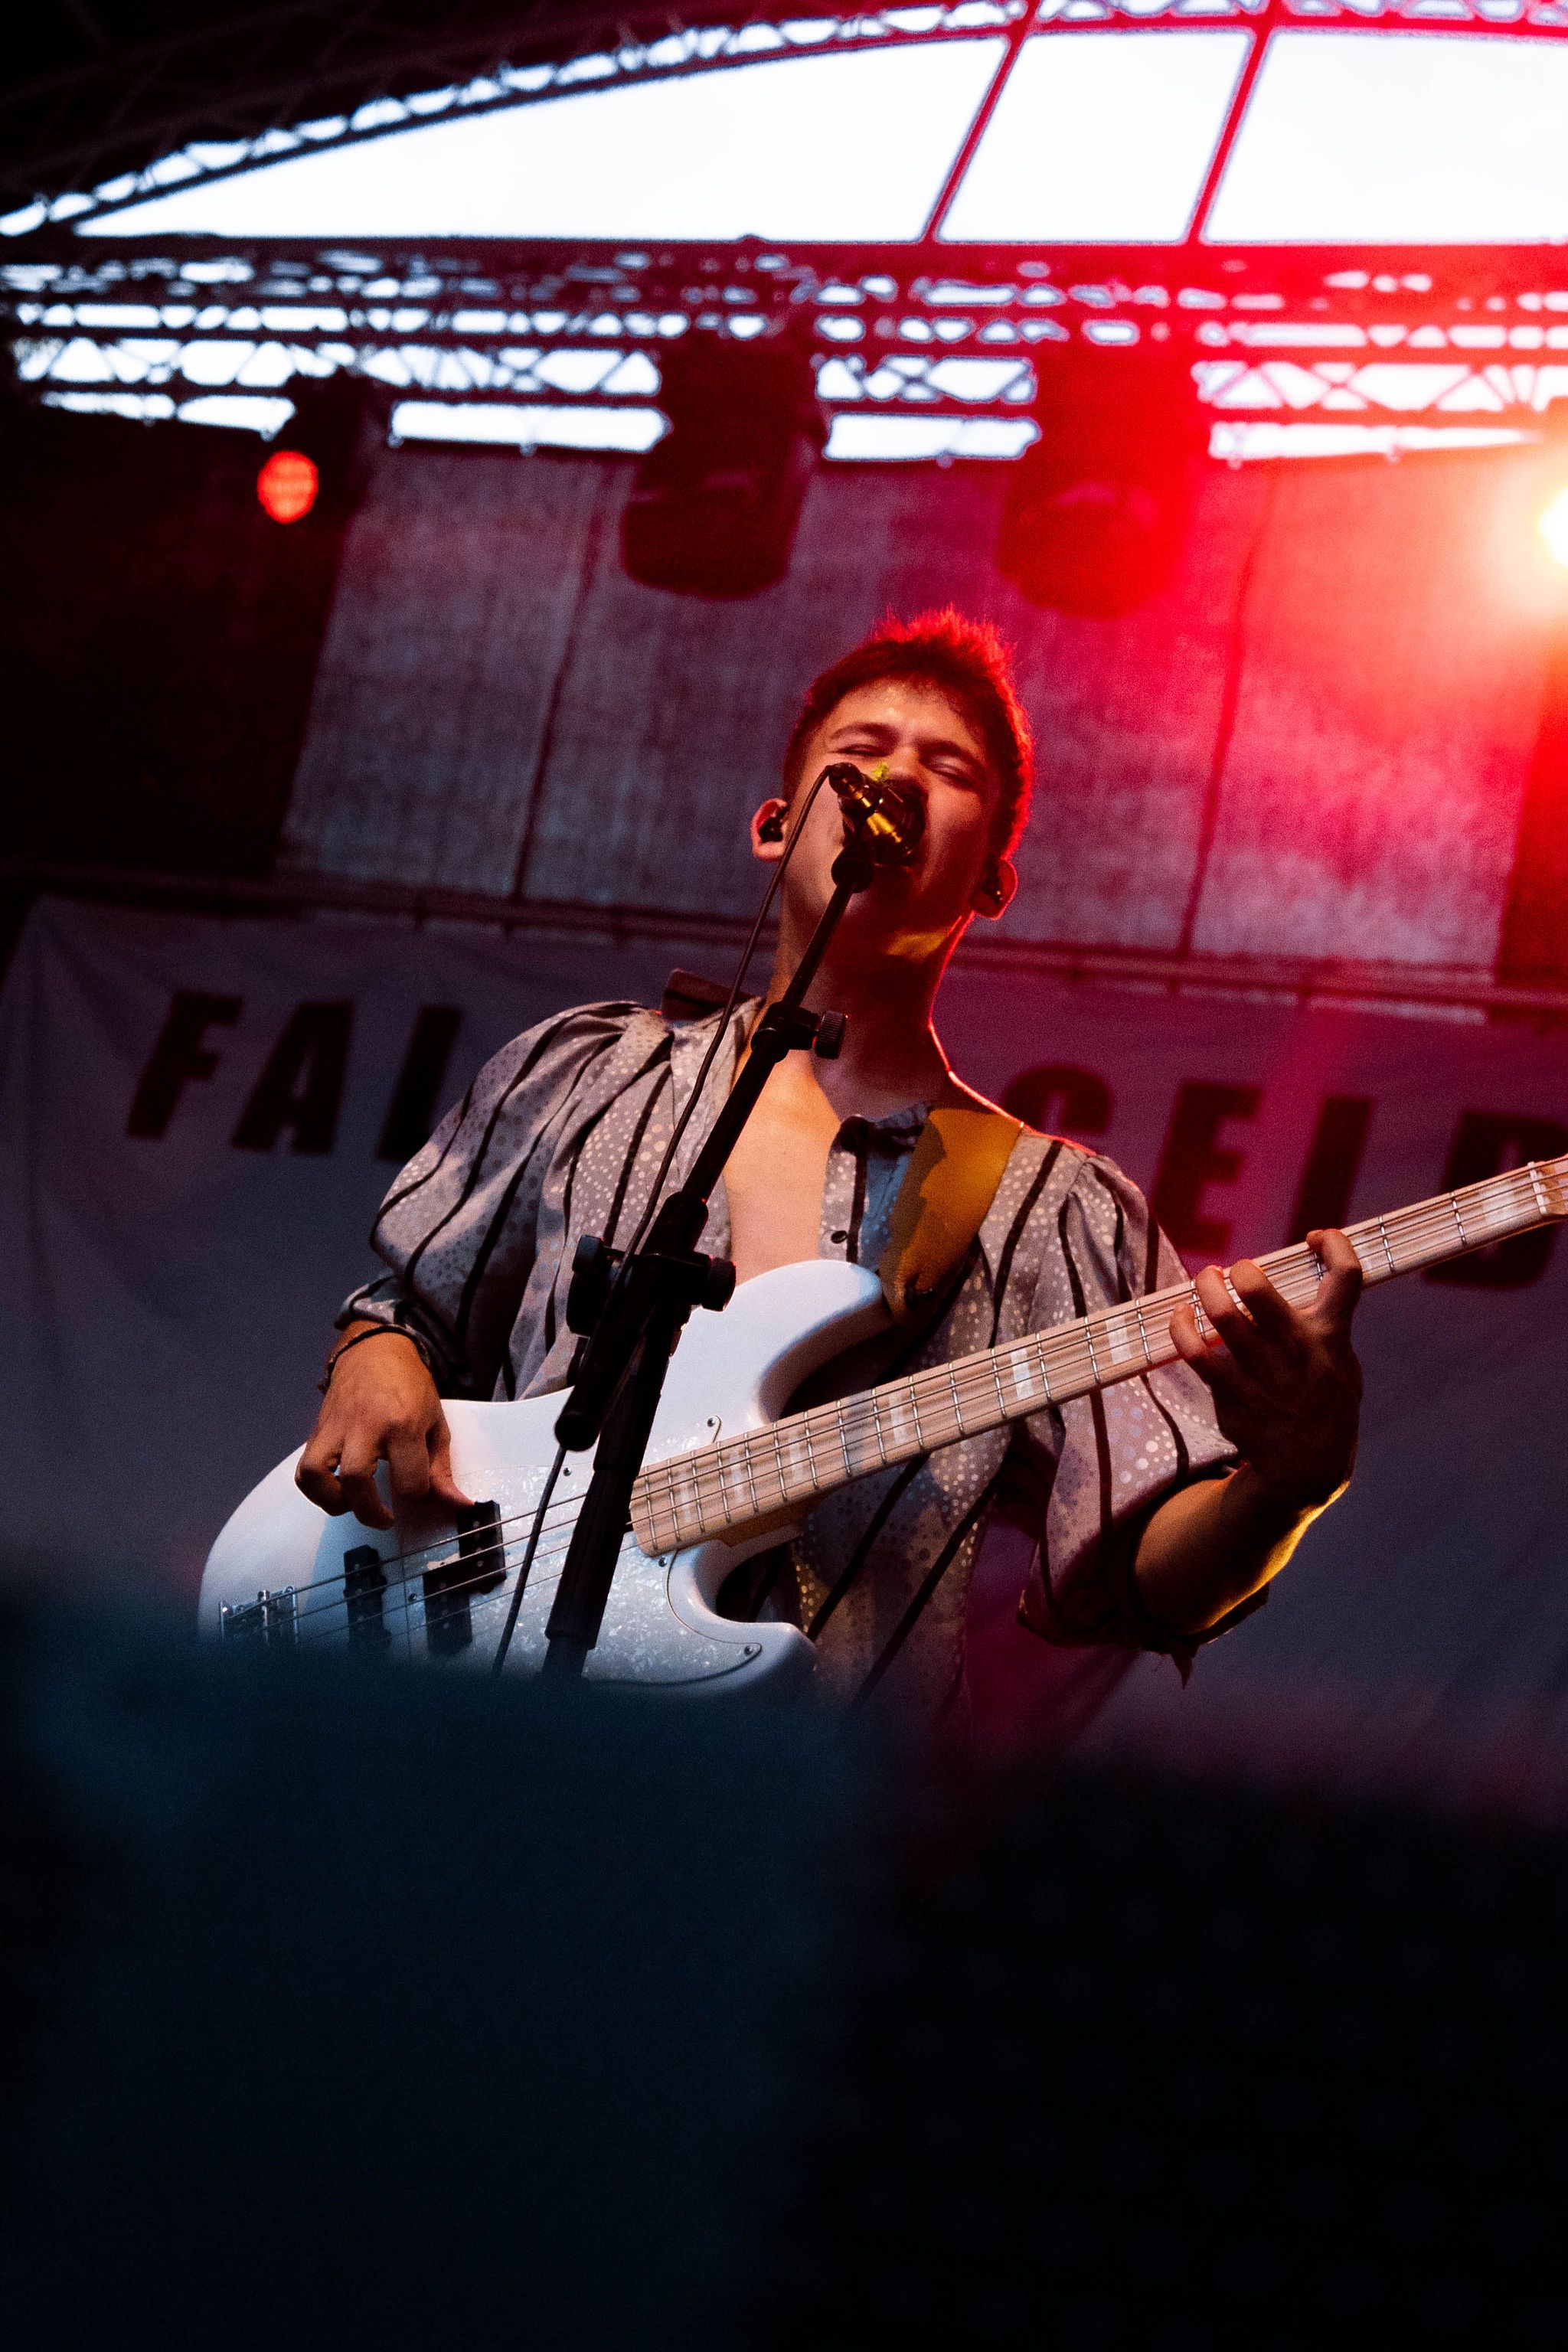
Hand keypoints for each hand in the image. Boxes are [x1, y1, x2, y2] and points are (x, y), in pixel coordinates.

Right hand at [296, 1326, 471, 1528]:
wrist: (375, 1351)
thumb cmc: (410, 1387)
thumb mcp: (436, 1424)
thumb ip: (442, 1470)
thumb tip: (459, 1506)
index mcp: (402, 1424)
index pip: (409, 1480)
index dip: (417, 1497)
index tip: (417, 1493)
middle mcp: (365, 1426)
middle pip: (357, 1479)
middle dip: (371, 1511)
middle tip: (386, 1517)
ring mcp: (336, 1428)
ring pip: (317, 1474)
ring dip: (333, 1501)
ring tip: (353, 1504)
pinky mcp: (317, 1431)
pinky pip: (303, 1470)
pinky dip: (315, 1490)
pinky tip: (336, 1491)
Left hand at [1169, 1229, 1363, 1511]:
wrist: (1306, 1466)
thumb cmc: (1325, 1401)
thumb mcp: (1343, 1361)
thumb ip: (1326, 1320)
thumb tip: (1308, 1271)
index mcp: (1331, 1337)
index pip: (1346, 1277)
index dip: (1333, 1245)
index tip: (1316, 1237)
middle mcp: (1295, 1351)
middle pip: (1259, 1292)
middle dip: (1241, 1271)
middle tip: (1233, 1272)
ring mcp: (1261, 1373)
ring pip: (1221, 1317)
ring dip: (1205, 1289)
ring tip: (1204, 1281)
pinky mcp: (1231, 1393)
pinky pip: (1195, 1352)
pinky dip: (1181, 1327)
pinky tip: (1180, 1315)